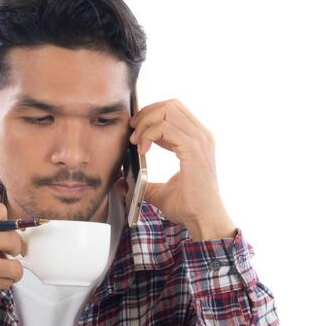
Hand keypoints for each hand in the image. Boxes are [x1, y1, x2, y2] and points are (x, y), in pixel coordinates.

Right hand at [0, 202, 24, 325]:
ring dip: (13, 270)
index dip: (7, 222)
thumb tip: (14, 228)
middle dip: (16, 247)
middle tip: (10, 253)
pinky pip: (6, 282)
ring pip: (14, 266)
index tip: (4, 232)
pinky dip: (4, 282)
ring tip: (4, 269)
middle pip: (12, 238)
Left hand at [129, 98, 236, 239]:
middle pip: (170, 105)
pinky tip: (142, 149)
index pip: (174, 110)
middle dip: (147, 114)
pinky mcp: (193, 149)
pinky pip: (166, 127)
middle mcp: (201, 136)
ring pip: (168, 111)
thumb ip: (144, 183)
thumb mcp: (160, 191)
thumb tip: (121, 183)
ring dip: (146, 122)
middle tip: (133, 131)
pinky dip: (149, 134)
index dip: (151, 114)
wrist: (204, 220)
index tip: (135, 130)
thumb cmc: (189, 207)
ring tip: (136, 141)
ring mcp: (200, 141)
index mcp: (197, 140)